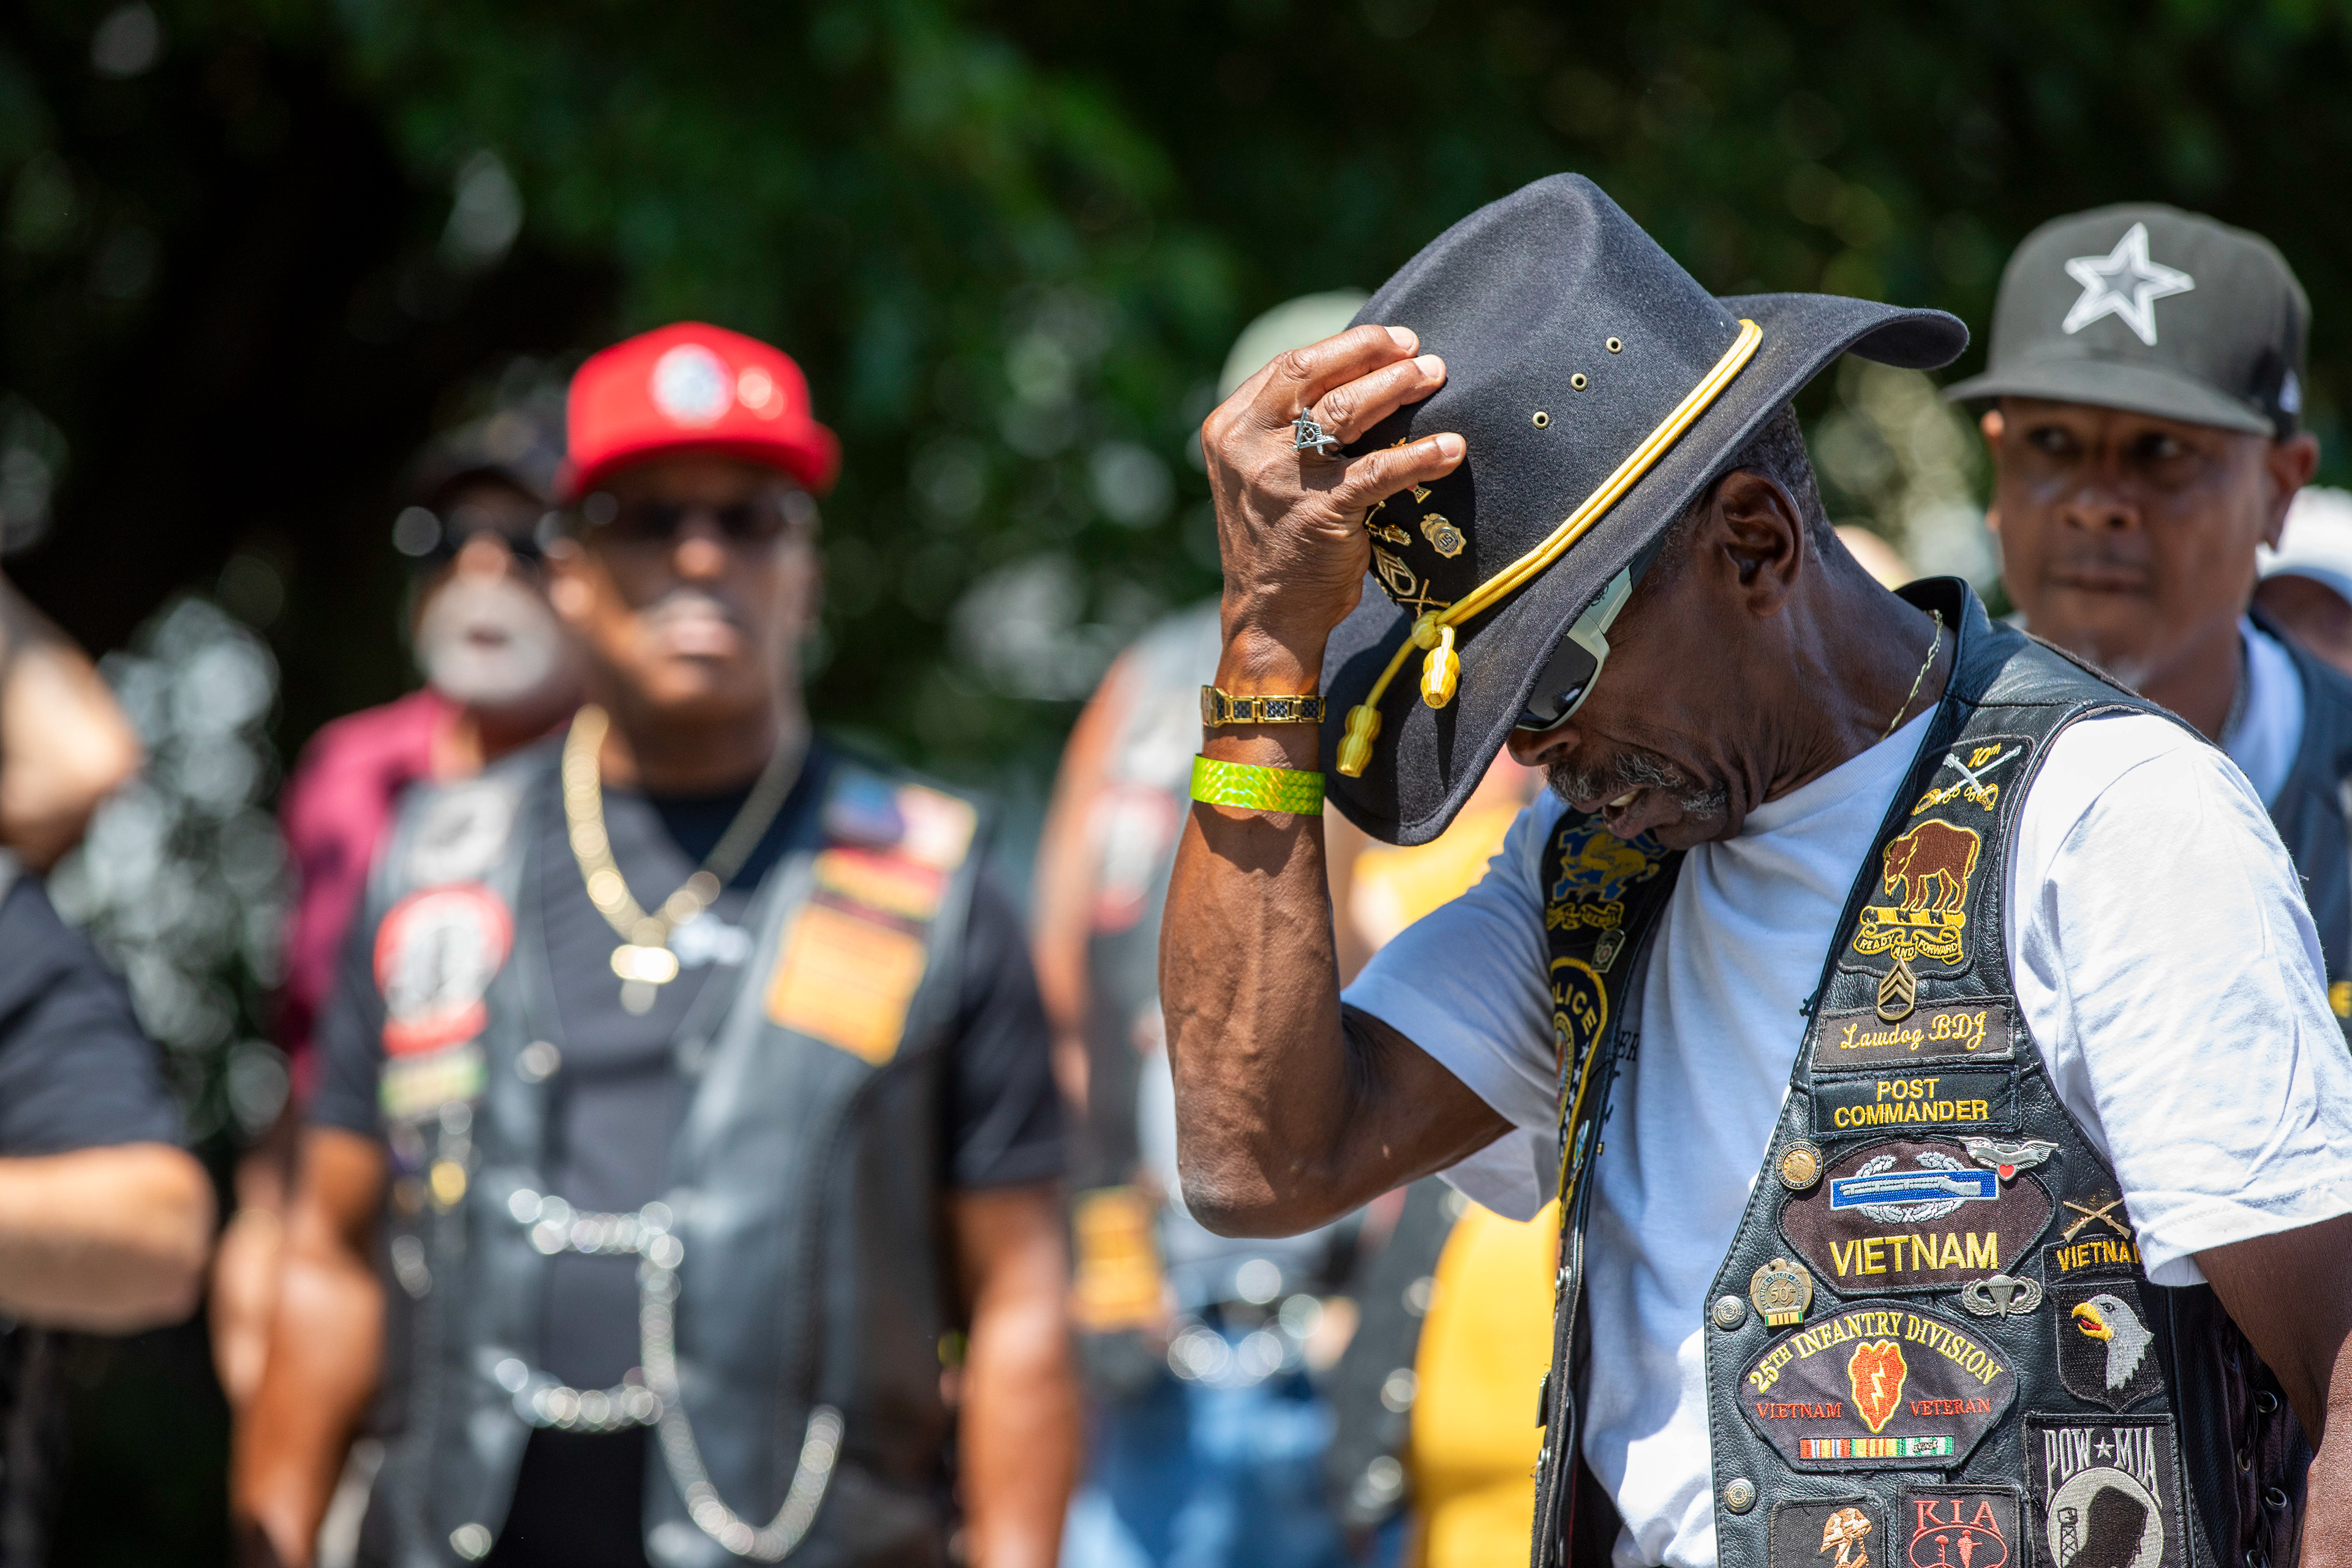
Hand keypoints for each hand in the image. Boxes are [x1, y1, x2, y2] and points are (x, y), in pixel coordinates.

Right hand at [1200, 325, 1461, 690]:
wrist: (1269, 616)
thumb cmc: (1276, 537)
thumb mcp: (1262, 471)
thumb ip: (1290, 427)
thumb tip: (1361, 376)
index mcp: (1229, 427)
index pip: (1290, 366)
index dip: (1346, 346)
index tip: (1391, 342)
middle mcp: (1247, 445)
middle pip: (1313, 374)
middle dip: (1372, 353)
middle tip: (1419, 353)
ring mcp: (1280, 478)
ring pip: (1344, 410)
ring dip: (1396, 386)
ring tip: (1434, 376)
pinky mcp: (1318, 510)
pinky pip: (1379, 470)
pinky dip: (1420, 455)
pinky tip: (1450, 448)